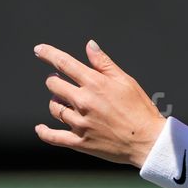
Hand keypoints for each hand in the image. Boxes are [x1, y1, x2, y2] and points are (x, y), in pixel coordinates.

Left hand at [33, 40, 167, 165]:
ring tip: (65, 103)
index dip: (48, 54)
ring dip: (56, 103)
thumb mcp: (126, 81)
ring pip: (54, 108)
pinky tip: (40, 128)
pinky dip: (44, 132)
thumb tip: (89, 45)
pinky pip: (53, 137)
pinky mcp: (80, 142)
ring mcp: (80, 123)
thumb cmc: (141, 109)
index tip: (39, 50)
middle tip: (61, 82)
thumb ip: (104, 63)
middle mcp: (84, 102)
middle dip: (55, 81)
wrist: (149, 142)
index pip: (64, 63)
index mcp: (95, 83)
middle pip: (53, 85)